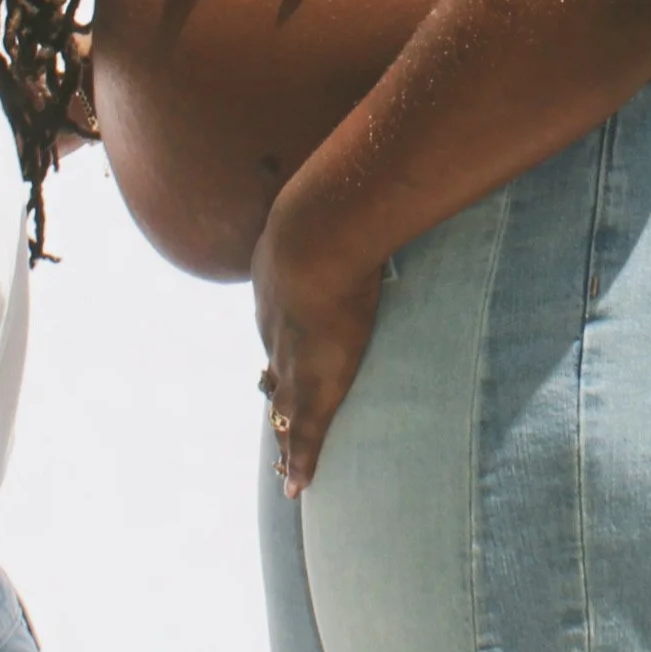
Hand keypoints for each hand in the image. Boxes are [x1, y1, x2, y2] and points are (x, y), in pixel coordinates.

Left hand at [252, 204, 383, 497]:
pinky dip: (300, 460)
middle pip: (275, 366)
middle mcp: (278, 325)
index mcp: (281, 284)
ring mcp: (293, 356)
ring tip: (283, 459)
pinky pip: (304, 433)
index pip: (281, 322)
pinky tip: (296, 487)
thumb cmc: (333, 206)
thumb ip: (357, 191)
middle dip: (276, 388)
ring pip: (285, 405)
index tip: (284, 352)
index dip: (285, 339)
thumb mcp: (336, 198)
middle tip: (272, 410)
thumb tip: (378, 165)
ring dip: (285, 432)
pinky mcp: (315, 384)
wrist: (317, 238)